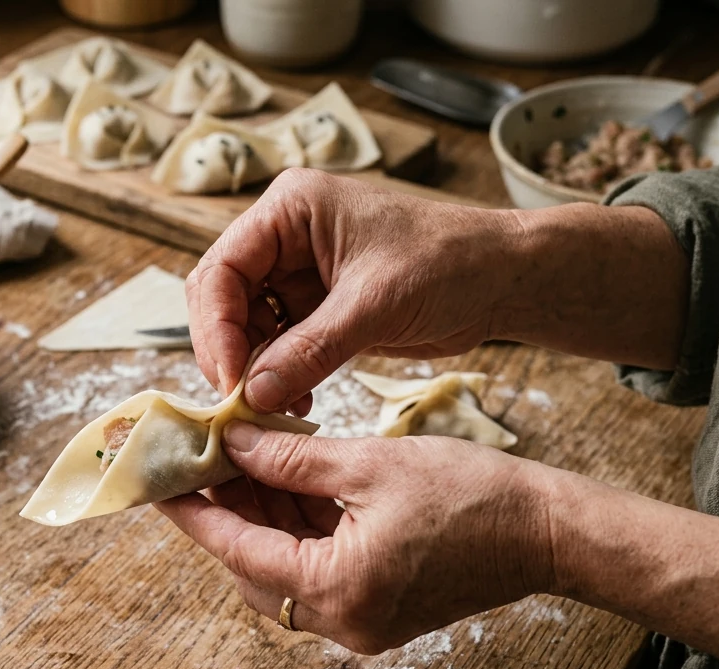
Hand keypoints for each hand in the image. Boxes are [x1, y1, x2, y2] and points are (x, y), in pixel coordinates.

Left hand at [156, 421, 553, 653]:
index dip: (193, 513)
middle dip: (227, 514)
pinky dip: (297, 533)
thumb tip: (233, 443)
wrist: (547, 532)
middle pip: (254, 569)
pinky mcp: (378, 610)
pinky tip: (286, 486)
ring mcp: (360, 622)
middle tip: (203, 464)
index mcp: (335, 589)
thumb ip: (290, 461)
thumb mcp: (368, 464)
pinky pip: (317, 574)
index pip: (237, 550)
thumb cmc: (470, 495)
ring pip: (283, 572)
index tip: (159, 485)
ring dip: (261, 521)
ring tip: (242, 464)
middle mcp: (341, 621)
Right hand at [186, 168, 523, 413]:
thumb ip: (310, 349)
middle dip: (229, 352)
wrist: (501, 279)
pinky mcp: (315, 308)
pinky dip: (279, 376)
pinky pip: (277, 346)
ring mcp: (297, 274)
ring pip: (246, 328)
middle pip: (223, 299)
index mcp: (290, 209)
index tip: (231, 380)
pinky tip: (295, 402)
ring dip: (255, 371)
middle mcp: (284, 237)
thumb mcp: (374, 305)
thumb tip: (253, 395)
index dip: (217, 328)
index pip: (222, 269)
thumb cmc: (448, 264)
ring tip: (275, 408)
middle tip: (242, 402)